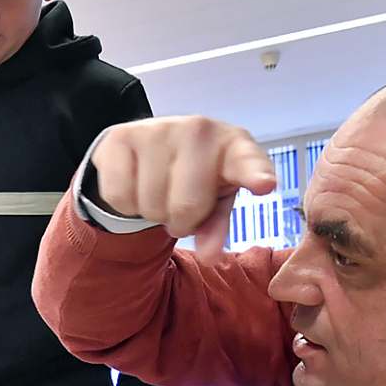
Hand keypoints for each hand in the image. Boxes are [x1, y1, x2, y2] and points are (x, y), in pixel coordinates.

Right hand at [86, 117, 277, 260]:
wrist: (151, 144)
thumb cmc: (196, 175)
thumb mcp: (216, 200)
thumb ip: (217, 226)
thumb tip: (210, 256)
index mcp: (234, 145)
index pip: (247, 162)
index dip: (255, 174)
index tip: (266, 185)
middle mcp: (198, 129)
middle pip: (186, 206)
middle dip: (181, 222)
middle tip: (180, 210)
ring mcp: (157, 129)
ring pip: (151, 204)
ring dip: (153, 213)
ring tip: (159, 195)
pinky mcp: (120, 136)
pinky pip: (120, 196)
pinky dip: (127, 205)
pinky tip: (136, 186)